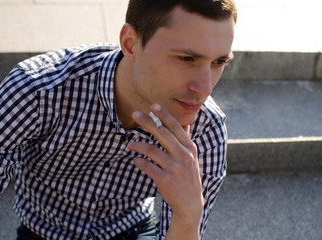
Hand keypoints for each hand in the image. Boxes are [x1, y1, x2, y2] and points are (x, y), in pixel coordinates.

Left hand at [127, 104, 202, 238]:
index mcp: (189, 148)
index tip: (153, 106)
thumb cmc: (188, 176)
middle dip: (148, 122)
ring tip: (129, 145)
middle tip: (135, 114)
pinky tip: (135, 160)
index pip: (176, 128)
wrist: (190, 202)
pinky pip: (148, 166)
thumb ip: (185, 140)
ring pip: (152, 150)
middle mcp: (183, 156)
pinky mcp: (165, 180)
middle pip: (163, 134)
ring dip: (138, 145)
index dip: (164, 116)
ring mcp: (174, 168)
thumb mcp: (192, 157)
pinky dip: (139, 162)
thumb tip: (185, 122)